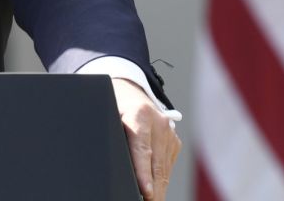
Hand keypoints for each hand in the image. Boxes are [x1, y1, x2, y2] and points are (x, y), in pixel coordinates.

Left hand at [112, 78, 181, 200]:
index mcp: (140, 115)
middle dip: (154, 189)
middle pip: (156, 165)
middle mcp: (159, 124)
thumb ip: (113, 136)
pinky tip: (156, 191)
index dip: (144, 173)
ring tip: (153, 200)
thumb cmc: (115, 108)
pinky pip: (167, 166)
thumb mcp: (109, 116)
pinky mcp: (175, 142)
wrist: (132, 93)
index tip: (146, 191)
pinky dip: (162, 180)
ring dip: (159, 188)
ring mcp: (170, 133)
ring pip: (164, 169)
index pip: (142, 150)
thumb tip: (109, 161)